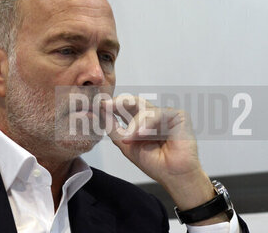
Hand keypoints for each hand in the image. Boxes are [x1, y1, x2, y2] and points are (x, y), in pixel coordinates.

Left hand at [104, 95, 227, 224]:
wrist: (173, 175)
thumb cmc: (153, 162)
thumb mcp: (125, 144)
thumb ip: (113, 127)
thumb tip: (102, 111)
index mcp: (140, 121)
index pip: (125, 107)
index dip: (112, 105)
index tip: (99, 104)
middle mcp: (152, 116)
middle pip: (134, 101)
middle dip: (119, 102)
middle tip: (107, 104)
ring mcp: (165, 115)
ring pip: (143, 109)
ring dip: (134, 125)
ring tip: (129, 139)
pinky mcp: (178, 116)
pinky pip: (158, 114)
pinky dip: (147, 124)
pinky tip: (142, 134)